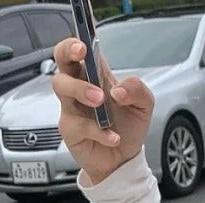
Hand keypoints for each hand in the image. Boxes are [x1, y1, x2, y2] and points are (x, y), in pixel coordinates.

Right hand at [52, 36, 153, 184]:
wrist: (123, 161)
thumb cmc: (128, 128)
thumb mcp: (143, 106)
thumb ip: (137, 89)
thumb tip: (118, 90)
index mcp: (96, 74)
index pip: (81, 48)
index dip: (78, 39)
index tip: (85, 42)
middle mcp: (80, 86)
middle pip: (61, 58)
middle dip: (67, 50)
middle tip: (81, 54)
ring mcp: (72, 107)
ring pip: (61, 86)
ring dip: (80, 88)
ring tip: (100, 100)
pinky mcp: (70, 129)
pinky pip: (79, 124)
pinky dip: (99, 131)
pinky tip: (114, 137)